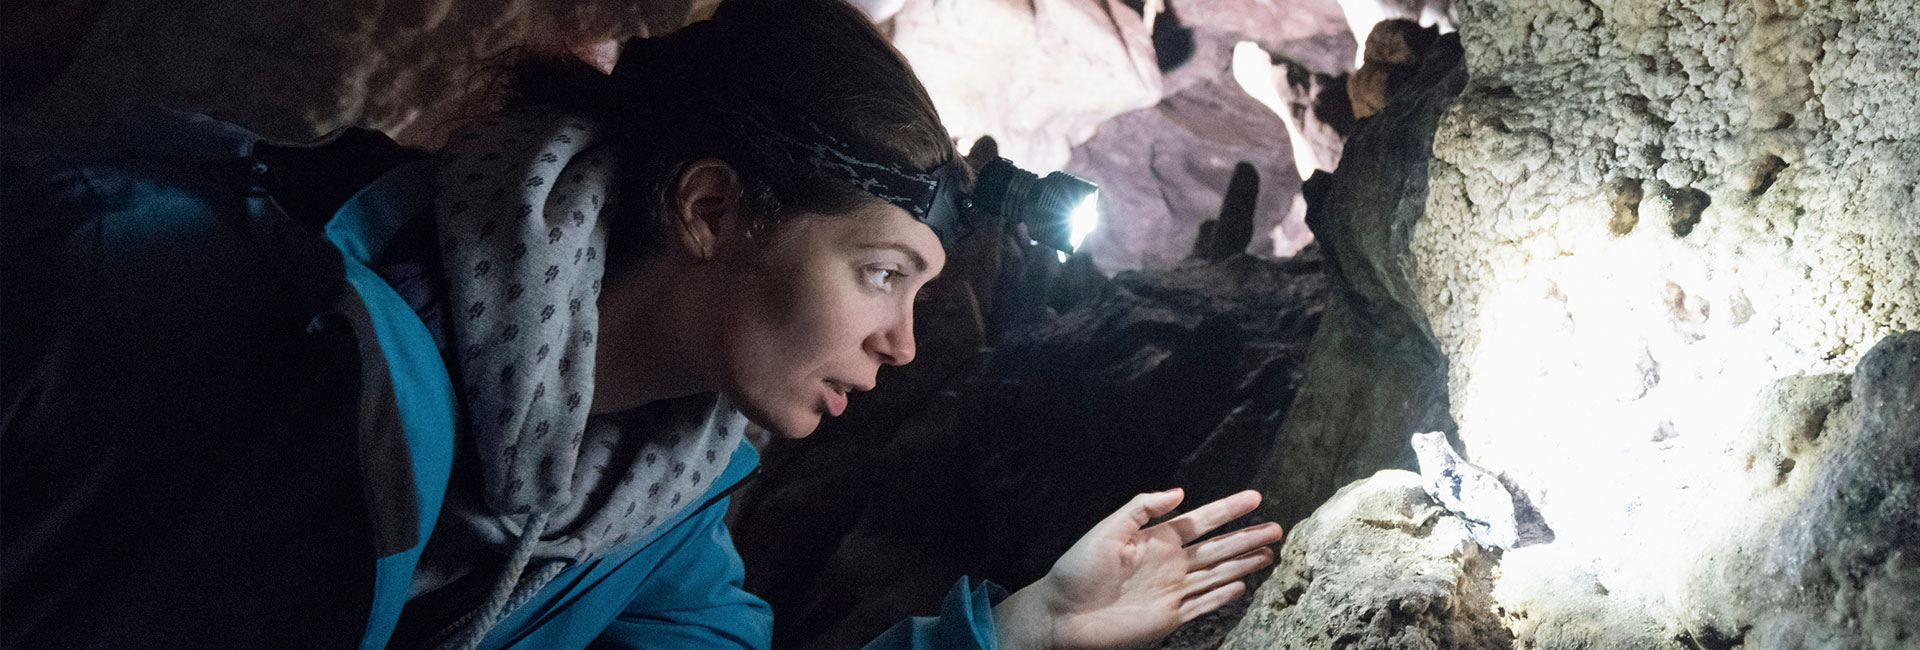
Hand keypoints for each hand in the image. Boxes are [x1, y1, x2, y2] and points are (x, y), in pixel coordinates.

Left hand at [993, 489, 1284, 649]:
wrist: (1062, 615)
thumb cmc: (1077, 570)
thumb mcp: (1107, 529)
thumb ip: (1142, 508)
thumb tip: (1179, 492)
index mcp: (1156, 540)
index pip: (1200, 520)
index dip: (1227, 510)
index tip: (1254, 498)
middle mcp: (1169, 564)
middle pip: (1217, 548)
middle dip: (1246, 537)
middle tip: (1277, 528)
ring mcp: (1171, 591)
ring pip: (1216, 574)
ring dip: (1242, 564)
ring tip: (1269, 554)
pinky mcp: (1169, 617)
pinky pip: (1203, 605)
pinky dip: (1222, 596)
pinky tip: (1242, 586)